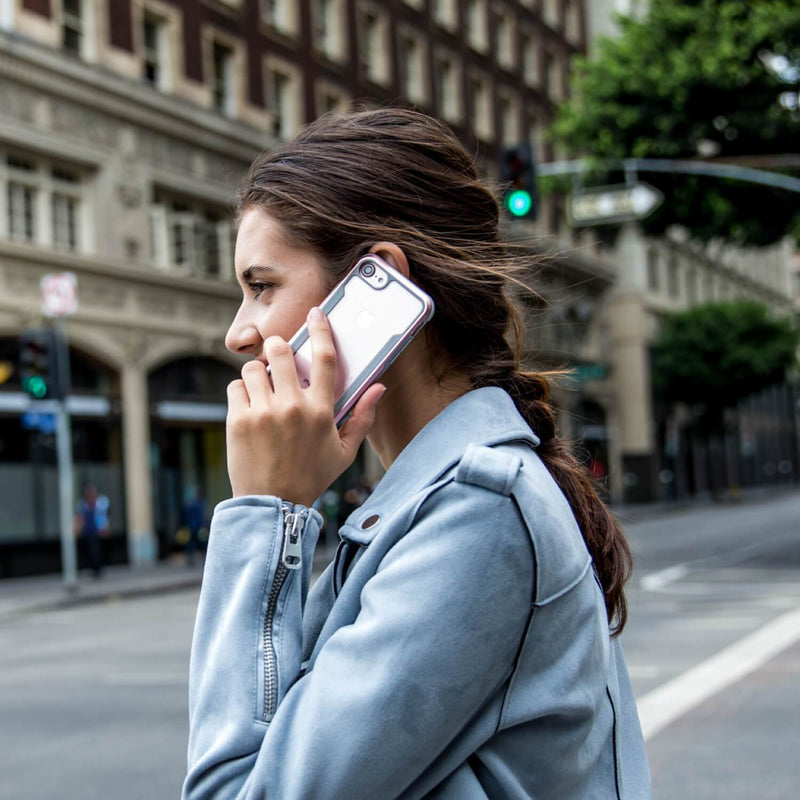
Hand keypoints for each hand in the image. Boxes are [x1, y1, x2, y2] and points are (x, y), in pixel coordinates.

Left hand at [225, 307, 385, 505]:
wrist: (274, 504)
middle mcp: (293, 406)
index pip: (324, 358)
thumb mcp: (344, 451)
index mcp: (321, 410)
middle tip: (277, 361)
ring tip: (262, 392)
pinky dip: (240, 394)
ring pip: (253, 368)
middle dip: (277, 350)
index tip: (315, 314)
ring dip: (257, 375)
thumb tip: (379, 387)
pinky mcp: (239, 420)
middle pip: (280, 351)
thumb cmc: (312, 476)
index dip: (320, 330)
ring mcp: (263, 412)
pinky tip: (249, 410)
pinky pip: (235, 387)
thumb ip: (363, 417)